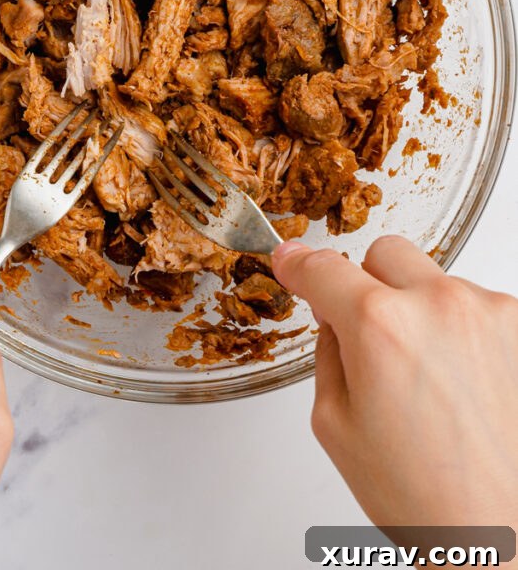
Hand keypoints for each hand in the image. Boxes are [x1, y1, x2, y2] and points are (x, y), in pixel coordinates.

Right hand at [272, 236, 517, 528]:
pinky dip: (464, 335)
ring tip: (434, 383)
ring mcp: (490, 312)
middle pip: (386, 253)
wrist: (506, 535)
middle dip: (368, 285)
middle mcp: (439, 304)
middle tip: (373, 337)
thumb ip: (328, 350)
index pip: (324, 268)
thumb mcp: (336, 426)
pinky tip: (466, 387)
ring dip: (424, 314)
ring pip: (436, 283)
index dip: (299, 265)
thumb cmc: (427, 499)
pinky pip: (478, 309)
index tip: (293, 263)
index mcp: (379, 326)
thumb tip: (330, 310)